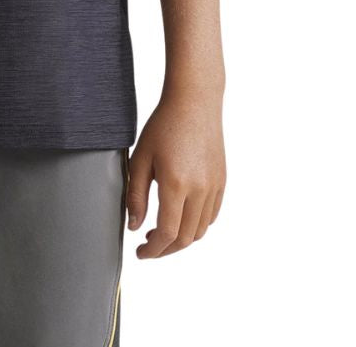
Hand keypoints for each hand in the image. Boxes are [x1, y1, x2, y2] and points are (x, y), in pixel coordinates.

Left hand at [125, 87, 224, 258]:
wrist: (194, 102)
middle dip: (165, 250)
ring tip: (162, 232)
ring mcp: (214, 186)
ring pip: (200, 230)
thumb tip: (134, 226)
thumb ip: (136, 194)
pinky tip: (181, 217)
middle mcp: (200, 190)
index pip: (167, 233)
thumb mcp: (141, 158)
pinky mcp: (222, 181)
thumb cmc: (163, 125)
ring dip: (181, 239)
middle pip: (185, 238)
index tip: (140, 253)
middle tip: (148, 247)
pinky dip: (196, 225)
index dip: (153, 250)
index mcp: (176, 184)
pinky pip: (211, 215)